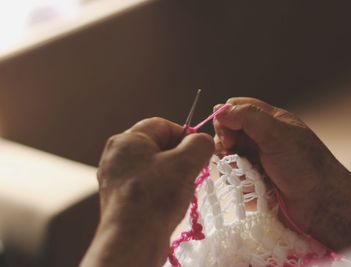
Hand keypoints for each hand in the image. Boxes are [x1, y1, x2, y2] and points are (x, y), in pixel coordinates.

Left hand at [81, 117, 213, 266]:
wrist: (132, 240)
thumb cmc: (155, 198)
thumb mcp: (185, 164)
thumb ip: (199, 144)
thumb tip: (202, 140)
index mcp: (126, 140)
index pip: (162, 125)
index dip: (184, 135)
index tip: (198, 151)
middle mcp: (116, 156)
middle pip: (156, 145)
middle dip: (179, 156)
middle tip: (193, 170)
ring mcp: (115, 177)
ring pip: (152, 165)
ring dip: (172, 173)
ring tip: (181, 187)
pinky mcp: (119, 197)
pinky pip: (145, 182)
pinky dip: (160, 187)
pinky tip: (169, 200)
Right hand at [214, 97, 350, 249]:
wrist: (321, 205)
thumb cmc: (306, 166)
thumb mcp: (278, 134)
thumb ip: (248, 117)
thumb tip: (219, 110)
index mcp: (269, 121)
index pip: (236, 108)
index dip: (226, 118)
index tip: (227, 135)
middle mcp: (261, 138)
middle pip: (228, 132)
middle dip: (226, 144)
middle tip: (233, 155)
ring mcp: (256, 160)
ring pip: (228, 156)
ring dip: (231, 166)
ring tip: (246, 175)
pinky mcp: (253, 181)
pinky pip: (234, 178)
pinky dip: (237, 182)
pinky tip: (250, 188)